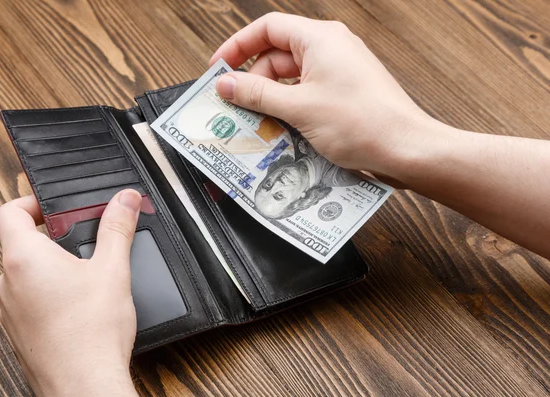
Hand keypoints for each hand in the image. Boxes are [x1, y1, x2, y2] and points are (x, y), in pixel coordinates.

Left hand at [0, 190, 140, 395]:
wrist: (84, 384)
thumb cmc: (92, 332)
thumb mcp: (112, 269)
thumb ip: (117, 227)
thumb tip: (125, 200)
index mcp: (24, 257)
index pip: (11, 211)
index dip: (33, 202)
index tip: (56, 207)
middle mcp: (8, 282)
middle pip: (20, 242)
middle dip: (52, 237)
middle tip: (82, 240)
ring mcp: (9, 309)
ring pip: (24, 273)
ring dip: (50, 266)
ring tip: (85, 275)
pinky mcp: (18, 331)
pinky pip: (27, 299)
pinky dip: (48, 293)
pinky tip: (78, 305)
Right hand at [210, 12, 431, 181]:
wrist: (405, 148)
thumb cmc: (364, 123)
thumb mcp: (298, 108)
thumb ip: (257, 94)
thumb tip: (227, 84)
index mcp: (320, 39)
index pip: (268, 28)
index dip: (238, 46)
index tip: (220, 67)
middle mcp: (331, 48)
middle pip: (277, 54)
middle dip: (254, 79)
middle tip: (235, 104)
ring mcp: (339, 70)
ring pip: (291, 77)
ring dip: (271, 97)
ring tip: (256, 121)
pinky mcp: (344, 92)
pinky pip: (306, 92)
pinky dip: (290, 107)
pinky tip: (280, 128)